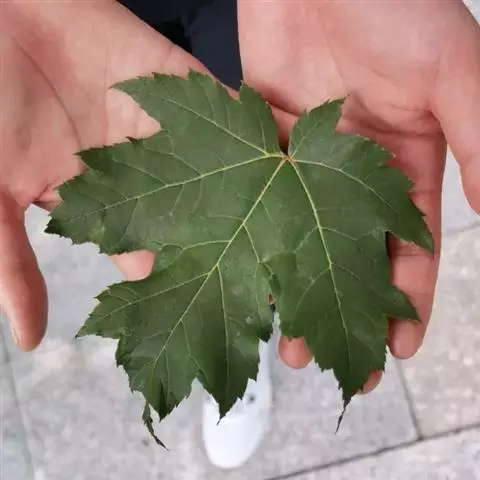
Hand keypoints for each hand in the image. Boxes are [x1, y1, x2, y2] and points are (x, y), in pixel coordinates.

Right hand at [0, 1, 306, 375]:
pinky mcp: (192, 89)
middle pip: (206, 230)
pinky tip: (315, 166)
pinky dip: (277, 136)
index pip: (157, 264)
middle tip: (283, 300)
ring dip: (273, 205)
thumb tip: (28, 341)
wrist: (0, 16)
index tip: (226, 326)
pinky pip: (242, 115)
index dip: (185, 293)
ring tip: (315, 241)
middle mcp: (154, 181)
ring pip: (234, 178)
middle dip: (242, 263)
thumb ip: (12, 264)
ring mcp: (177, 137)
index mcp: (112, 209)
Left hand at [238, 0, 479, 390]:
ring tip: (280, 339)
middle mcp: (355, 170)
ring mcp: (305, 158)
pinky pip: (253, 197)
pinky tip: (241, 275)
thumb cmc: (395, 2)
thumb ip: (479, 139)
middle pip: (348, 254)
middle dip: (339, 309)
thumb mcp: (453, 69)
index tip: (396, 351)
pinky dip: (248, 236)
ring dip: (290, 285)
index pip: (410, 248)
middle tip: (321, 359)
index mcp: (407, 162)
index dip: (407, 301)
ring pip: (297, 236)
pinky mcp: (260, 139)